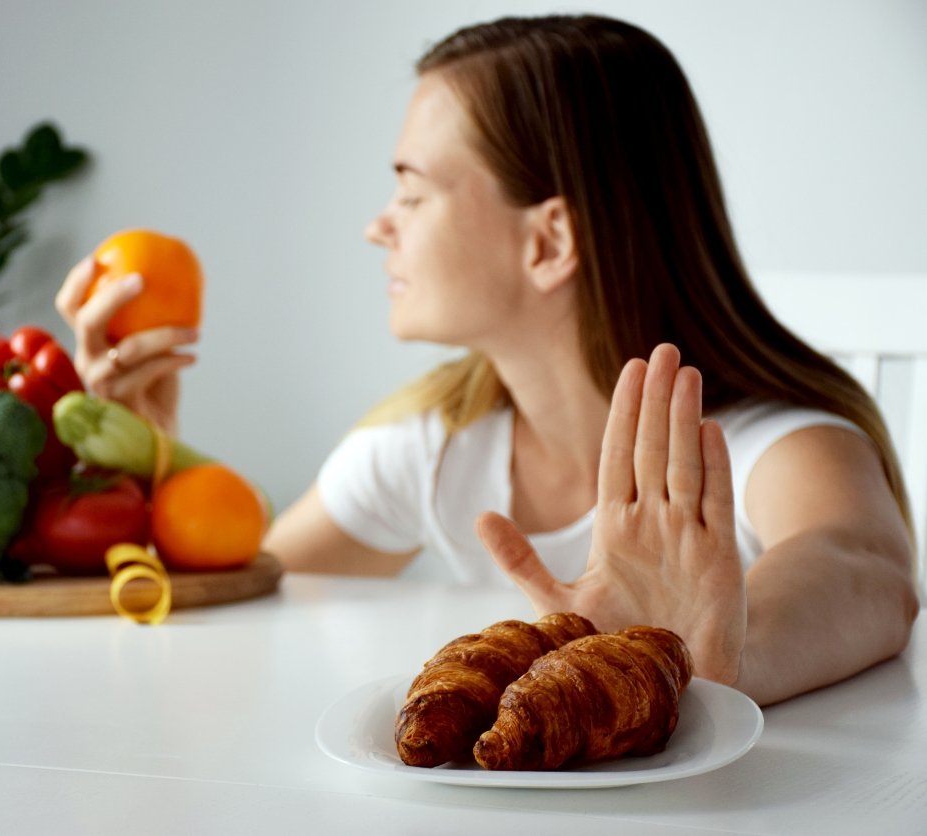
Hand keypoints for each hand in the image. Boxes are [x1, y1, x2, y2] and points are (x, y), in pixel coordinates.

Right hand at [55, 255, 198, 434]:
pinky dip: (173, 361)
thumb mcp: (153, 348)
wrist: (155, 436)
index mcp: (89, 342)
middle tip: (141, 279)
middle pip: (87, 320)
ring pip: (129, 348)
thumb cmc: (155, 386)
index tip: (98, 258)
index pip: (70, 306)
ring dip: (167, 335)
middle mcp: (86, 360)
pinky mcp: (117, 402)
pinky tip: (193, 357)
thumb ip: (154, 319)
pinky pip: (148, 372)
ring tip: (195, 332)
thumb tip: (181, 277)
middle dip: (111, 296)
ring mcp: (98, 383)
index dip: (78, 281)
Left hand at [477, 344, 746, 683]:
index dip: (625, 413)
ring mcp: (688, 537)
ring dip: (683, 418)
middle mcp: (654, 523)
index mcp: (617, 528)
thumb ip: (520, 560)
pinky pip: (714, 503)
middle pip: (654, 449)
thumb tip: (481, 516)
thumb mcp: (559, 600)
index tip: (630, 369)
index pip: (620, 457)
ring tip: (685, 372)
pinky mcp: (719, 560)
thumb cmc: (619, 643)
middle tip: (664, 349)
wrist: (669, 686)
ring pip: (684, 464)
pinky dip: (712, 467)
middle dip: (657, 400)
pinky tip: (707, 429)